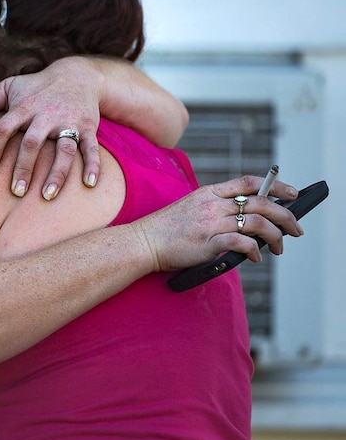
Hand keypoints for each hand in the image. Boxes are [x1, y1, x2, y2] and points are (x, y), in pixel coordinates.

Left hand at [0, 57, 100, 199]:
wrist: (77, 74)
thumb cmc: (36, 86)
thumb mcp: (9, 86)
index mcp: (24, 107)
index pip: (3, 129)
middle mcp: (46, 115)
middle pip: (32, 142)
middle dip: (24, 167)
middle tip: (16, 192)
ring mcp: (68, 121)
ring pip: (64, 149)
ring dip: (57, 173)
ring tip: (47, 196)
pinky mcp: (88, 127)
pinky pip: (91, 147)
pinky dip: (92, 165)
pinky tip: (89, 184)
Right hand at [132, 176, 302, 272]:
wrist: (144, 242)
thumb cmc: (166, 229)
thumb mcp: (191, 208)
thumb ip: (216, 209)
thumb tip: (246, 221)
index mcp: (209, 193)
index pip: (249, 182)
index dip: (275, 185)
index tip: (292, 193)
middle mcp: (213, 205)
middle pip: (260, 203)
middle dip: (285, 215)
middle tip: (295, 228)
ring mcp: (211, 223)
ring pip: (257, 223)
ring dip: (275, 236)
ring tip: (279, 247)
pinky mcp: (208, 242)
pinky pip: (242, 243)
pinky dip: (254, 250)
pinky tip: (255, 257)